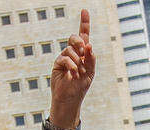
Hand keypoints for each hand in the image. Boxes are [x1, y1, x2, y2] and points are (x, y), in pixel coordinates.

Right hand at [48, 9, 95, 129]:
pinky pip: (64, 59)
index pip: (83, 35)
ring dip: (78, 60)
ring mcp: (65, 58)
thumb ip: (91, 59)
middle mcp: (73, 53)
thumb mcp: (91, 73)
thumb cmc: (81, 87)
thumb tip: (89, 46)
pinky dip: (71, 65)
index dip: (84, 23)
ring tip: (80, 72)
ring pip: (70, 50)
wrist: (70, 99)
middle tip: (84, 50)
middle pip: (75, 38)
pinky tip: (74, 74)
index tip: (85, 10)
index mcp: (83, 54)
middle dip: (80, 41)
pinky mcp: (58, 64)